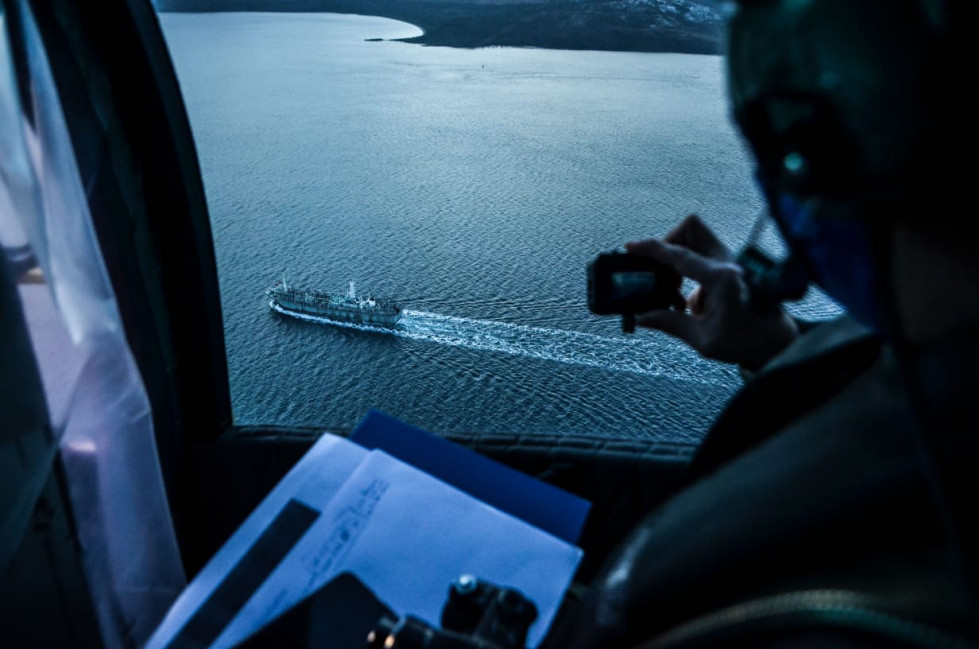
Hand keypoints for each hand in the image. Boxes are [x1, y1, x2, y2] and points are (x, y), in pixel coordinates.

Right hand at [625, 214, 797, 370]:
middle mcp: (729, 262)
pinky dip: (688, 270)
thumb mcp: (705, 340)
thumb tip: (642, 316)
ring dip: (679, 255)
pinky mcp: (732, 266)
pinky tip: (687, 299)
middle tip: (658, 268)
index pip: (680, 254)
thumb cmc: (749, 341)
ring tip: (673, 289)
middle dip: (670, 242)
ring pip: (698, 238)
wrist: (778, 341)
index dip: (652, 249)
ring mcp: (732, 261)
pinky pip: (703, 256)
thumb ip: (671, 324)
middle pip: (692, 228)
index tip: (631, 247)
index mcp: (723, 278)